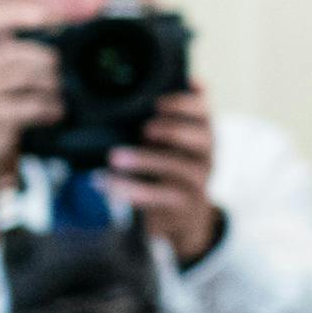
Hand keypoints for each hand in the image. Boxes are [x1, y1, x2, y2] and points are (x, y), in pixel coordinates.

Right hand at [0, 3, 61, 243]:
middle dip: (47, 64)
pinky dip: (49, 109)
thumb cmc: (2, 123)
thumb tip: (61, 54)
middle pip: (18, 55)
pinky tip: (56, 115)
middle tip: (63, 77)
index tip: (44, 15)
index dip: (14, 15)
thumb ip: (23, 71)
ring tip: (62, 99)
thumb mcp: (6, 92)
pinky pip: (29, 106)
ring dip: (52, 88)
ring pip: (26, 78)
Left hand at [109, 86, 224, 265]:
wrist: (182, 213)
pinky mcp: (185, 202)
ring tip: (115, 157)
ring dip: (144, 160)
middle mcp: (206, 152)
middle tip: (145, 130)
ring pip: (177, 167)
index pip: (204, 109)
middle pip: (201, 136)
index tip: (159, 103)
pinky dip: (130, 189)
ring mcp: (199, 179)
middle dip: (172, 131)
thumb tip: (108, 99)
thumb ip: (155, 119)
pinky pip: (159, 195)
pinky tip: (105, 183)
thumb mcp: (168, 143)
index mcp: (201, 129)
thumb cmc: (167, 166)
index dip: (186, 103)